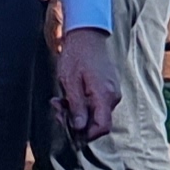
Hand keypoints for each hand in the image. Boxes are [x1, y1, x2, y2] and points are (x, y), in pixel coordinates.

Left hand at [50, 25, 120, 143]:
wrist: (87, 35)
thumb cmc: (76, 55)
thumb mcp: (69, 81)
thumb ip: (76, 106)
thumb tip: (79, 128)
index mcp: (105, 94)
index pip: (103, 127)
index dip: (87, 134)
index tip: (70, 131)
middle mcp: (113, 96)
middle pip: (98, 122)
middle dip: (76, 122)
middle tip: (57, 110)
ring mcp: (112, 92)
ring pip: (95, 113)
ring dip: (76, 112)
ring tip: (58, 101)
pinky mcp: (107, 88)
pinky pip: (96, 104)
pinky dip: (82, 104)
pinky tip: (67, 96)